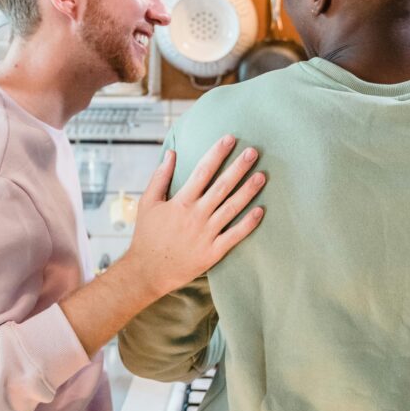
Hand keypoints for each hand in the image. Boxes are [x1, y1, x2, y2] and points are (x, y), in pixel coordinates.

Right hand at [125, 135, 265, 296]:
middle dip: (238, 168)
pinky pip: (234, 236)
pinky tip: (261, 210)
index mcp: (180, 202)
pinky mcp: (212, 252)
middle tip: (253, 152)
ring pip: (232, 208)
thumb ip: (160, 177)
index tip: (230, 139)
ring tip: (262, 176)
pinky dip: (248, 224)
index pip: (202, 171)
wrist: (147, 271)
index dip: (217, 153)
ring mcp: (205, 234)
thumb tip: (171, 152)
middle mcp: (195, 216)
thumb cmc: (147, 235)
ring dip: (248, 191)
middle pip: (222, 187)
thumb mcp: (147, 203)